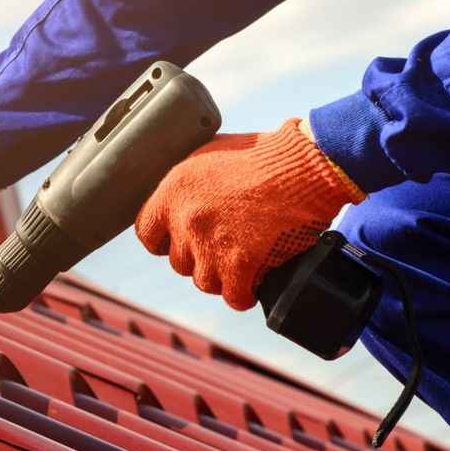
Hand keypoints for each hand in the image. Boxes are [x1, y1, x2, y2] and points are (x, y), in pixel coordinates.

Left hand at [135, 118, 364, 309]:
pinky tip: (252, 287)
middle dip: (200, 257)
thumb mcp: (212, 154)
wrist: (303, 167)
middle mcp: (185, 220)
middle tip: (222, 248)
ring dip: (221, 277)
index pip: (146, 232)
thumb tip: (183, 198)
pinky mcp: (240, 264)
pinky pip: (233, 296)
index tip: (177, 241)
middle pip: (179, 261)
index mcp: (173, 190)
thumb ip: (190, 181)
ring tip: (240, 266)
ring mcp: (210, 245)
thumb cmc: (264, 155)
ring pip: (204, 281)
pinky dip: (243, 295)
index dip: (162, 241)